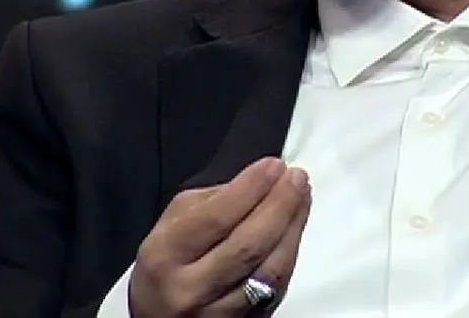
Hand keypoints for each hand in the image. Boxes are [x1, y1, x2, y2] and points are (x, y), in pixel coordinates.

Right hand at [129, 156, 310, 316]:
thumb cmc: (166, 264)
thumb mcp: (171, 225)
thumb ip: (211, 201)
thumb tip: (258, 182)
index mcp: (165, 257)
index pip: (216, 218)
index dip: (251, 188)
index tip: (274, 165)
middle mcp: (191, 289)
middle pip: (249, 244)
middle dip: (280, 204)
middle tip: (296, 177)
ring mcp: (219, 314)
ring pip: (270, 270)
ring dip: (293, 226)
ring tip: (302, 196)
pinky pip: (277, 287)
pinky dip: (291, 252)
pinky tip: (296, 226)